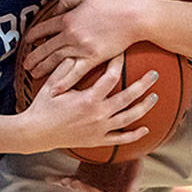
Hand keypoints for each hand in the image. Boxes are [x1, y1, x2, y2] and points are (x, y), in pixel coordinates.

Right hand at [22, 54, 158, 152]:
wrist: (35, 133)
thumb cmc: (43, 107)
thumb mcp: (53, 84)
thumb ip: (66, 67)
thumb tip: (77, 51)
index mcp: (88, 99)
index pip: (111, 77)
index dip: (119, 63)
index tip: (123, 53)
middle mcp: (98, 114)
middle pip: (128, 97)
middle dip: (143, 85)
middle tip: (155, 74)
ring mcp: (99, 129)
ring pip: (128, 118)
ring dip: (144, 107)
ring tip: (155, 97)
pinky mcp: (97, 141)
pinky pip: (120, 140)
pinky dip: (134, 136)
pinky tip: (145, 130)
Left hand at [23, 0, 152, 86]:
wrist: (132, 17)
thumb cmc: (112, 6)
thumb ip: (67, 1)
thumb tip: (56, 9)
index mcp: (67, 19)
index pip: (43, 29)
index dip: (33, 36)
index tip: (28, 42)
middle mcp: (70, 34)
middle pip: (45, 48)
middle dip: (33, 57)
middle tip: (25, 65)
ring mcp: (80, 47)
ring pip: (55, 61)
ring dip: (42, 69)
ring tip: (34, 75)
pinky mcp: (93, 58)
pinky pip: (75, 72)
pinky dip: (63, 81)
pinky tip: (55, 89)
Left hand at [52, 160, 141, 191]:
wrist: (124, 147)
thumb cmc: (133, 159)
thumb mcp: (136, 169)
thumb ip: (133, 184)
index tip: (88, 187)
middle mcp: (99, 190)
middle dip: (80, 188)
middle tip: (73, 182)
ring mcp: (89, 183)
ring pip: (77, 186)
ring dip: (70, 183)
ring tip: (65, 180)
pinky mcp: (81, 175)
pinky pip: (68, 178)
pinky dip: (59, 179)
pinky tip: (51, 178)